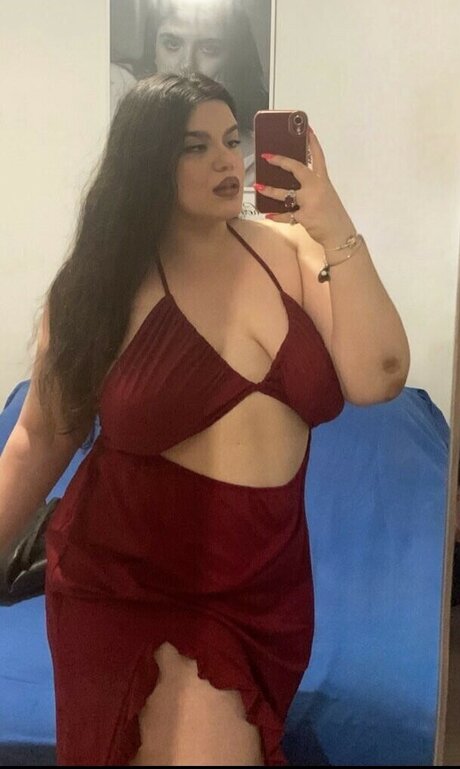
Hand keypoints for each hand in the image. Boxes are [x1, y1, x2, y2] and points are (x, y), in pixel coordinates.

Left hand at [254, 128, 355, 250]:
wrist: (339, 233)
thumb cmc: (332, 215)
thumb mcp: (326, 196)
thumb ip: (312, 188)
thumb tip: (293, 186)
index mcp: (323, 180)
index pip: (318, 157)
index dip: (312, 142)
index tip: (307, 128)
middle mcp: (317, 187)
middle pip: (297, 169)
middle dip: (281, 162)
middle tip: (267, 157)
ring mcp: (310, 201)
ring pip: (285, 193)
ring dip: (270, 190)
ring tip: (258, 186)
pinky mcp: (304, 216)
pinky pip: (286, 215)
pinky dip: (277, 216)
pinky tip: (268, 214)